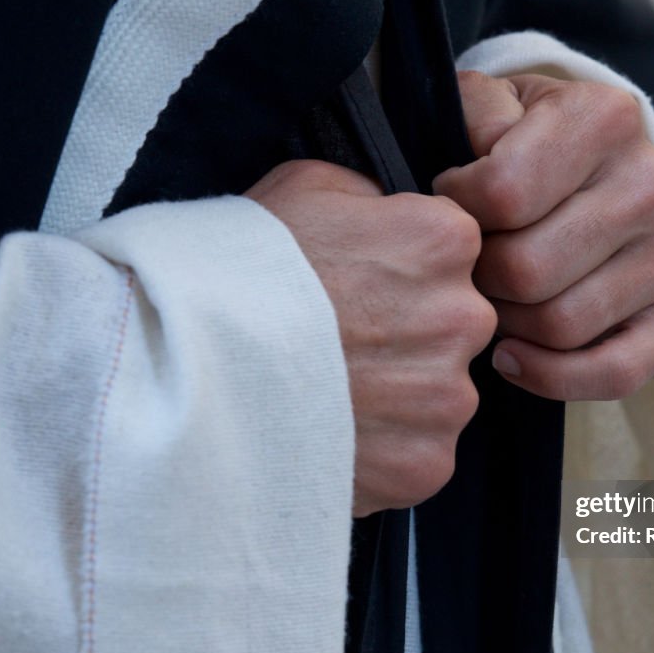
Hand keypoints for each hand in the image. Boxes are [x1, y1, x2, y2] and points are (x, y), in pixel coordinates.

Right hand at [246, 160, 495, 515]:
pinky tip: (337, 433)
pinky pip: (419, 452)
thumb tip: (392, 213)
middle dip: (410, 332)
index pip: (453, 250)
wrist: (189, 369)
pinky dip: (385, 449)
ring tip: (333, 392)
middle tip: (345, 343)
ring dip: (401, 395)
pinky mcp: (427, 463)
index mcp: (444, 241)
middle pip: (453, 324)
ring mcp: (448, 398)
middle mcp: (465, 318)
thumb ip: (371, 198)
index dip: (404, 266)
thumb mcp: (305, 189)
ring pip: (439, 393)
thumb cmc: (240, 270)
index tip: (363, 282)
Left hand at [432, 71, 653, 401]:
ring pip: (561, 325)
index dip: (456, 210)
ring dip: (506, 324)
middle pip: (528, 270)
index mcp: (605, 117)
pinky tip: (512, 356)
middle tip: (467, 267)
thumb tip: (477, 162)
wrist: (596, 173)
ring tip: (491, 300)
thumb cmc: (525, 144)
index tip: (451, 205)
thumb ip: (471, 112)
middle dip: (479, 278)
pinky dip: (550, 377)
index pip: (503, 192)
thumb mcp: (491, 106)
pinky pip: (615, 373)